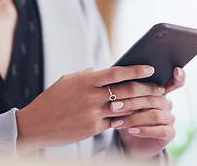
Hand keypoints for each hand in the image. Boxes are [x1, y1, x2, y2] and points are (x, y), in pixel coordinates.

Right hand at [15, 65, 155, 153]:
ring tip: (154, 103)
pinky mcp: (93, 128)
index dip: (136, 70)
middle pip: (127, 91)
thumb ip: (88, 75)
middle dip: (147, 89)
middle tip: (160, 88)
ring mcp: (93, 114)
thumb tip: (103, 70)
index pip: (117, 72)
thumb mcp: (68, 80)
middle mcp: (91, 96)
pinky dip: (128, 119)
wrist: (36, 124)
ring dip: (142, 105)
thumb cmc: (52, 99)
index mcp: (86, 80)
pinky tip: (138, 116)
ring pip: (126, 108)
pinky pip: (116, 122)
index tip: (150, 68)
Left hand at [109, 68, 185, 158]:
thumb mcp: (125, 103)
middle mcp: (167, 103)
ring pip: (154, 115)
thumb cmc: (126, 116)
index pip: (174, 81)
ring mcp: (170, 118)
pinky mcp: (170, 133)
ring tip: (116, 122)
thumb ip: (126, 91)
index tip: (176, 69)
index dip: (178, 76)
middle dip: (130, 102)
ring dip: (132, 119)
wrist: (130, 141)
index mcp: (158, 92)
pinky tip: (131, 131)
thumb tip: (114, 76)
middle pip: (152, 99)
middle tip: (112, 106)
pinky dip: (143, 130)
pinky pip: (160, 131)